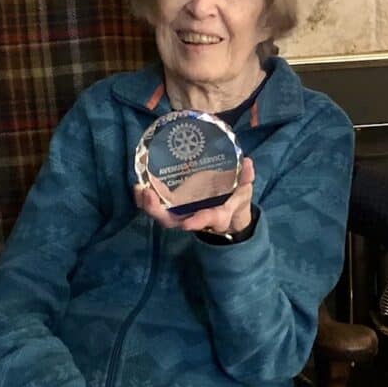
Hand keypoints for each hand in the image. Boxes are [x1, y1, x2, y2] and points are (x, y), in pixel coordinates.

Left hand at [134, 157, 255, 237]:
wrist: (228, 209)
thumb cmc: (235, 199)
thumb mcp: (244, 190)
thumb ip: (246, 178)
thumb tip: (248, 162)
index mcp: (215, 216)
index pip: (208, 220)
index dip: (198, 222)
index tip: (188, 224)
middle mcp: (193, 217)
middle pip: (172, 221)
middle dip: (158, 211)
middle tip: (148, 195)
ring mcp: (181, 212)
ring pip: (161, 214)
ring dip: (147, 204)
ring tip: (139, 188)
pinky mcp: (174, 205)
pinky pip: (157, 204)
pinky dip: (146, 197)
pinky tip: (139, 183)